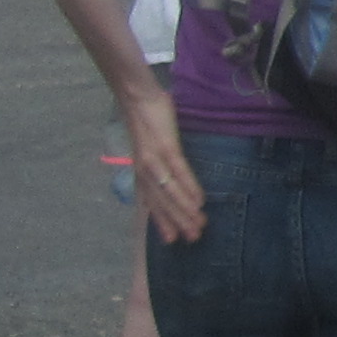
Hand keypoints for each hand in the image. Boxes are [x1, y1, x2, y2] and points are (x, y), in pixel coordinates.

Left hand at [122, 85, 206, 243]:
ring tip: (199, 225)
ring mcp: (155, 160)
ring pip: (170, 192)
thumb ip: (160, 159)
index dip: (161, 222)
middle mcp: (145, 170)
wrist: (137, 96)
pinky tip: (199, 201)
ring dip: (185, 211)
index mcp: (141, 171)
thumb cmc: (147, 117)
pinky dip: (189, 188)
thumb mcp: (151, 144)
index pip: (152, 202)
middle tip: (193, 239)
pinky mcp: (165, 148)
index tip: (172, 240)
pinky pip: (179, 172)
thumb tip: (171, 171)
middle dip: (177, 222)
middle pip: (162, 202)